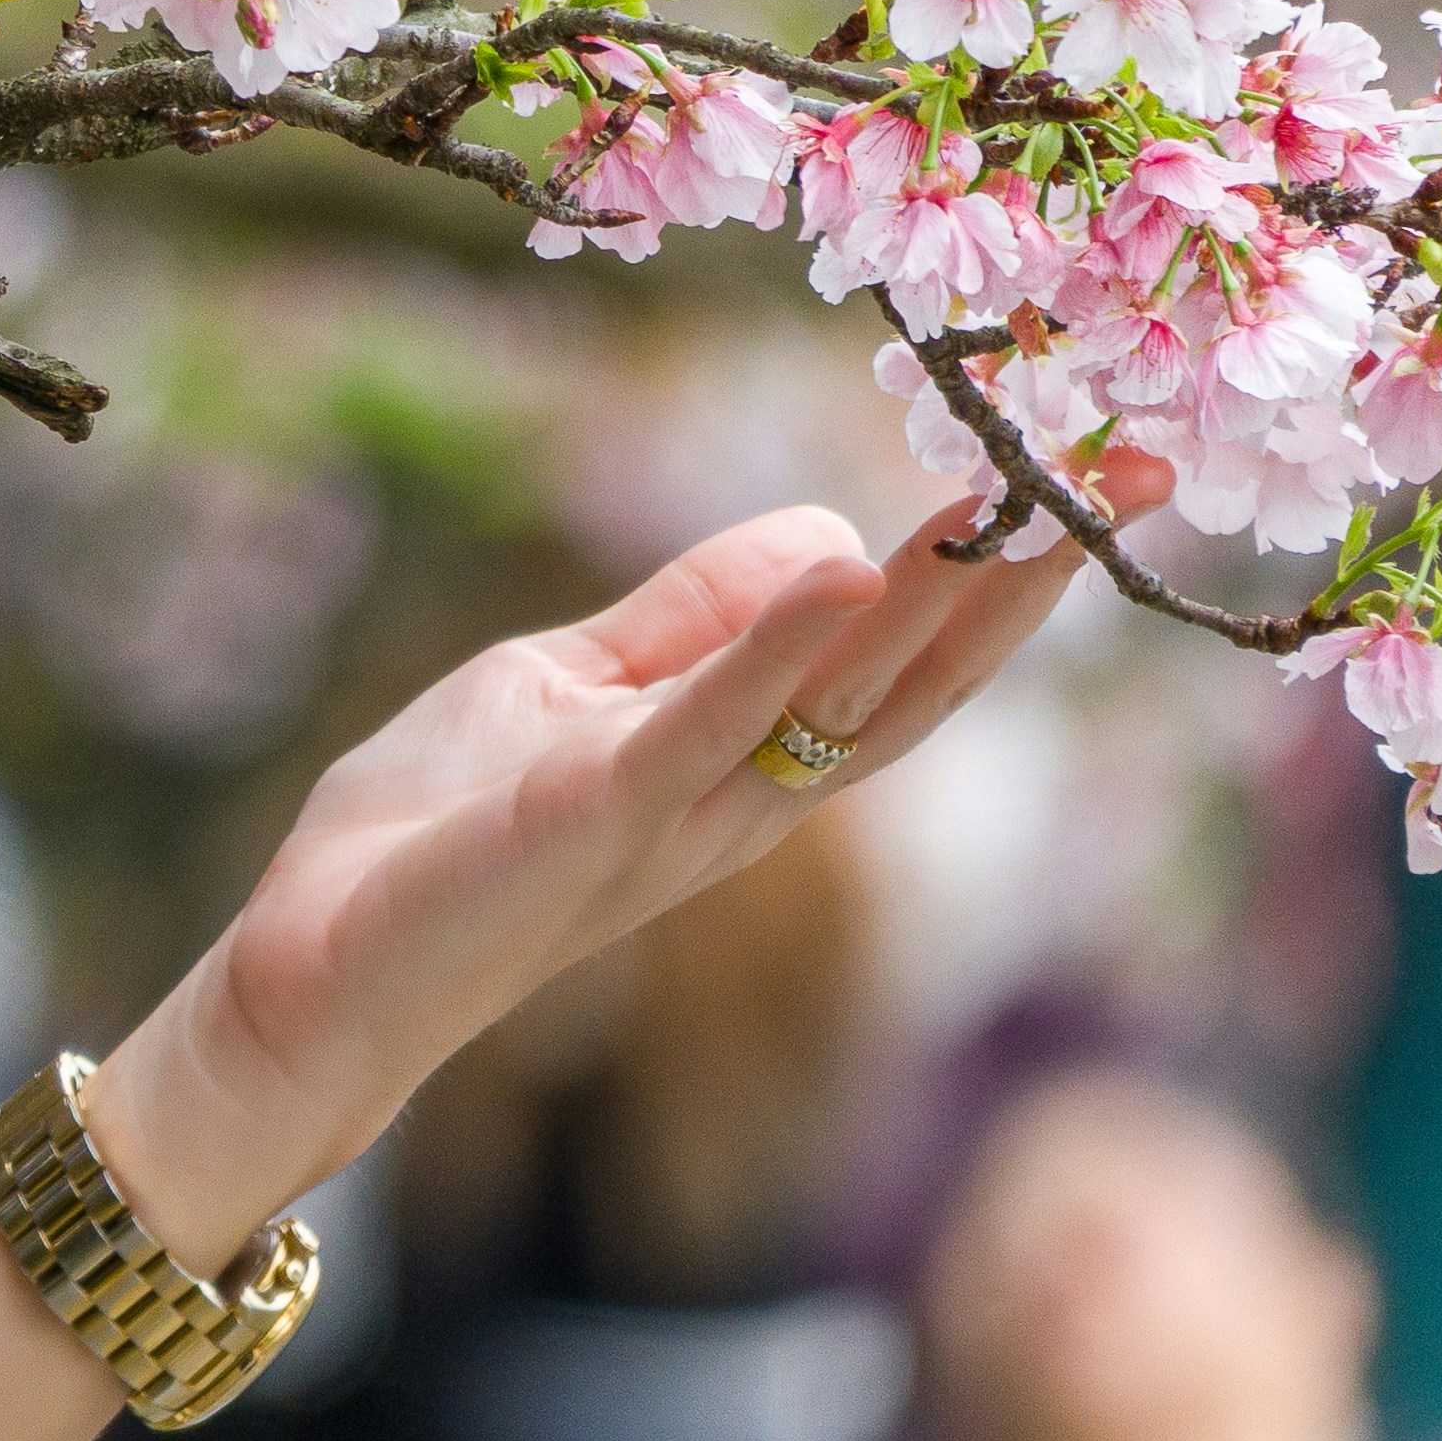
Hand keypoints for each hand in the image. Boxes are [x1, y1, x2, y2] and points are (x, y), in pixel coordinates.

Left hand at [87, 481, 1126, 1251]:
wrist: (308, 974)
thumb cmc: (434, 835)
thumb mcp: (574, 693)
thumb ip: (690, 628)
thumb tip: (827, 539)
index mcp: (745, 765)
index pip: (904, 659)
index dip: (999, 569)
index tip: (1090, 466)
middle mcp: (744, 801)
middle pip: (918, 683)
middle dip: (1026, 578)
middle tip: (1133, 468)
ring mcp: (675, 813)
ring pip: (842, 704)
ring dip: (940, 599)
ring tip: (1030, 496)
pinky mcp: (592, 817)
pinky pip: (702, 727)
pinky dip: (772, 647)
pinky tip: (846, 568)